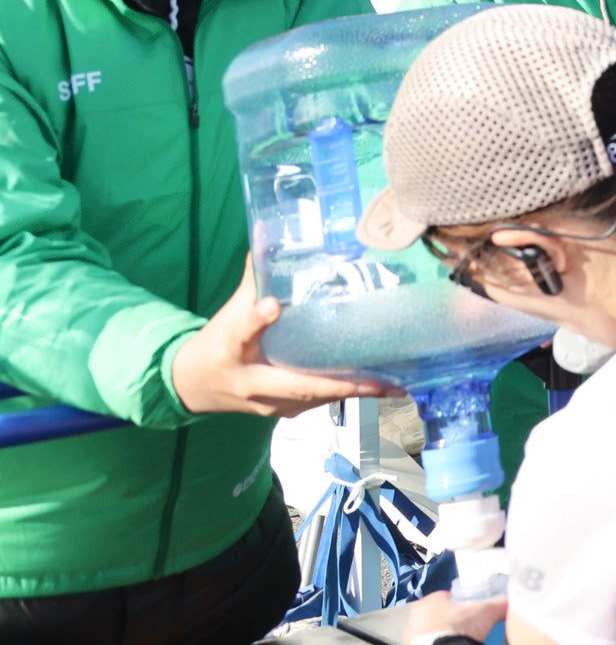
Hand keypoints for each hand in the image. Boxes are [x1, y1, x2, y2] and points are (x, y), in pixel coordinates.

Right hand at [169, 263, 396, 418]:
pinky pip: (316, 403)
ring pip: (314, 399)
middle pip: (297, 386)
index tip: (270, 305)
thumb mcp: (228, 313)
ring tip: (395, 386)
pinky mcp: (281, 410)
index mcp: (230, 352)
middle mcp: (251, 384)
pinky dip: (346, 395)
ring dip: (354, 393)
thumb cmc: (215, 345)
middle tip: (382, 379)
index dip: (254, 320)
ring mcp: (268, 404)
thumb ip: (253, 280)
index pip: (240, 334)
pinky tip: (377, 388)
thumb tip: (268, 234)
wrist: (192, 385)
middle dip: (342, 384)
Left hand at [403, 591, 507, 644]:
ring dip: (440, 637)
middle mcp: (413, 617)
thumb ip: (500, 604)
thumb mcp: (486, 612)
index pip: (445, 597)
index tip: (472, 612)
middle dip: (449, 621)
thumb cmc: (460, 627)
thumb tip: (516, 600)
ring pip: (429, 633)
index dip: (460, 604)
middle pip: (436, 615)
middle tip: (467, 629)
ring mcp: (409, 638)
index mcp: (428, 601)